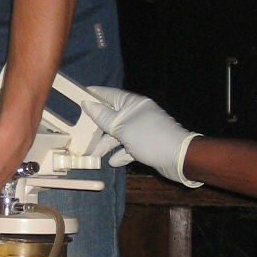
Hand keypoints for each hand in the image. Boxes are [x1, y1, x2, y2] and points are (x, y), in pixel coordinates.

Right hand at [83, 87, 201, 185]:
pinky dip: (120, 154)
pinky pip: (128, 147)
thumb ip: (103, 117)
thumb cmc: (149, 137)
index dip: (94, 95)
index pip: (109, 95)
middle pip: (111, 117)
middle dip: (97, 128)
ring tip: (94, 155)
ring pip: (118, 135)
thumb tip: (87, 103)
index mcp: (132, 104)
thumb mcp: (122, 127)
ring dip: (106, 145)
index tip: (78, 96)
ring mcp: (141, 130)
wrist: (178, 157)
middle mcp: (136, 114)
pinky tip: (112, 162)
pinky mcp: (145, 144)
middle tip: (81, 135)